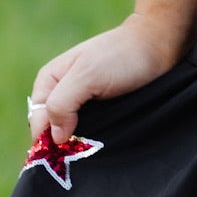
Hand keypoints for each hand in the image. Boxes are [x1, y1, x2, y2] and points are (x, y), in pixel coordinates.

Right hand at [28, 13, 183, 147]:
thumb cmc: (122, 56)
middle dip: (63, 143)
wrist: (159, 46)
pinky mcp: (101, 111)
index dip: (47, 137)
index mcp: (49, 80)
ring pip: (70, 134)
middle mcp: (61, 92)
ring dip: (80, 143)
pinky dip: (94, 140)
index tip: (68, 146)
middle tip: (84, 150)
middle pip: (51, 130)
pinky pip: (89, 132)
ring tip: (97, 148)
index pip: (37, 120)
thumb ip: (63, 102)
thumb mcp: (87, 74)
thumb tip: (54, 137)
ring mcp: (82, 103)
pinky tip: (105, 144)